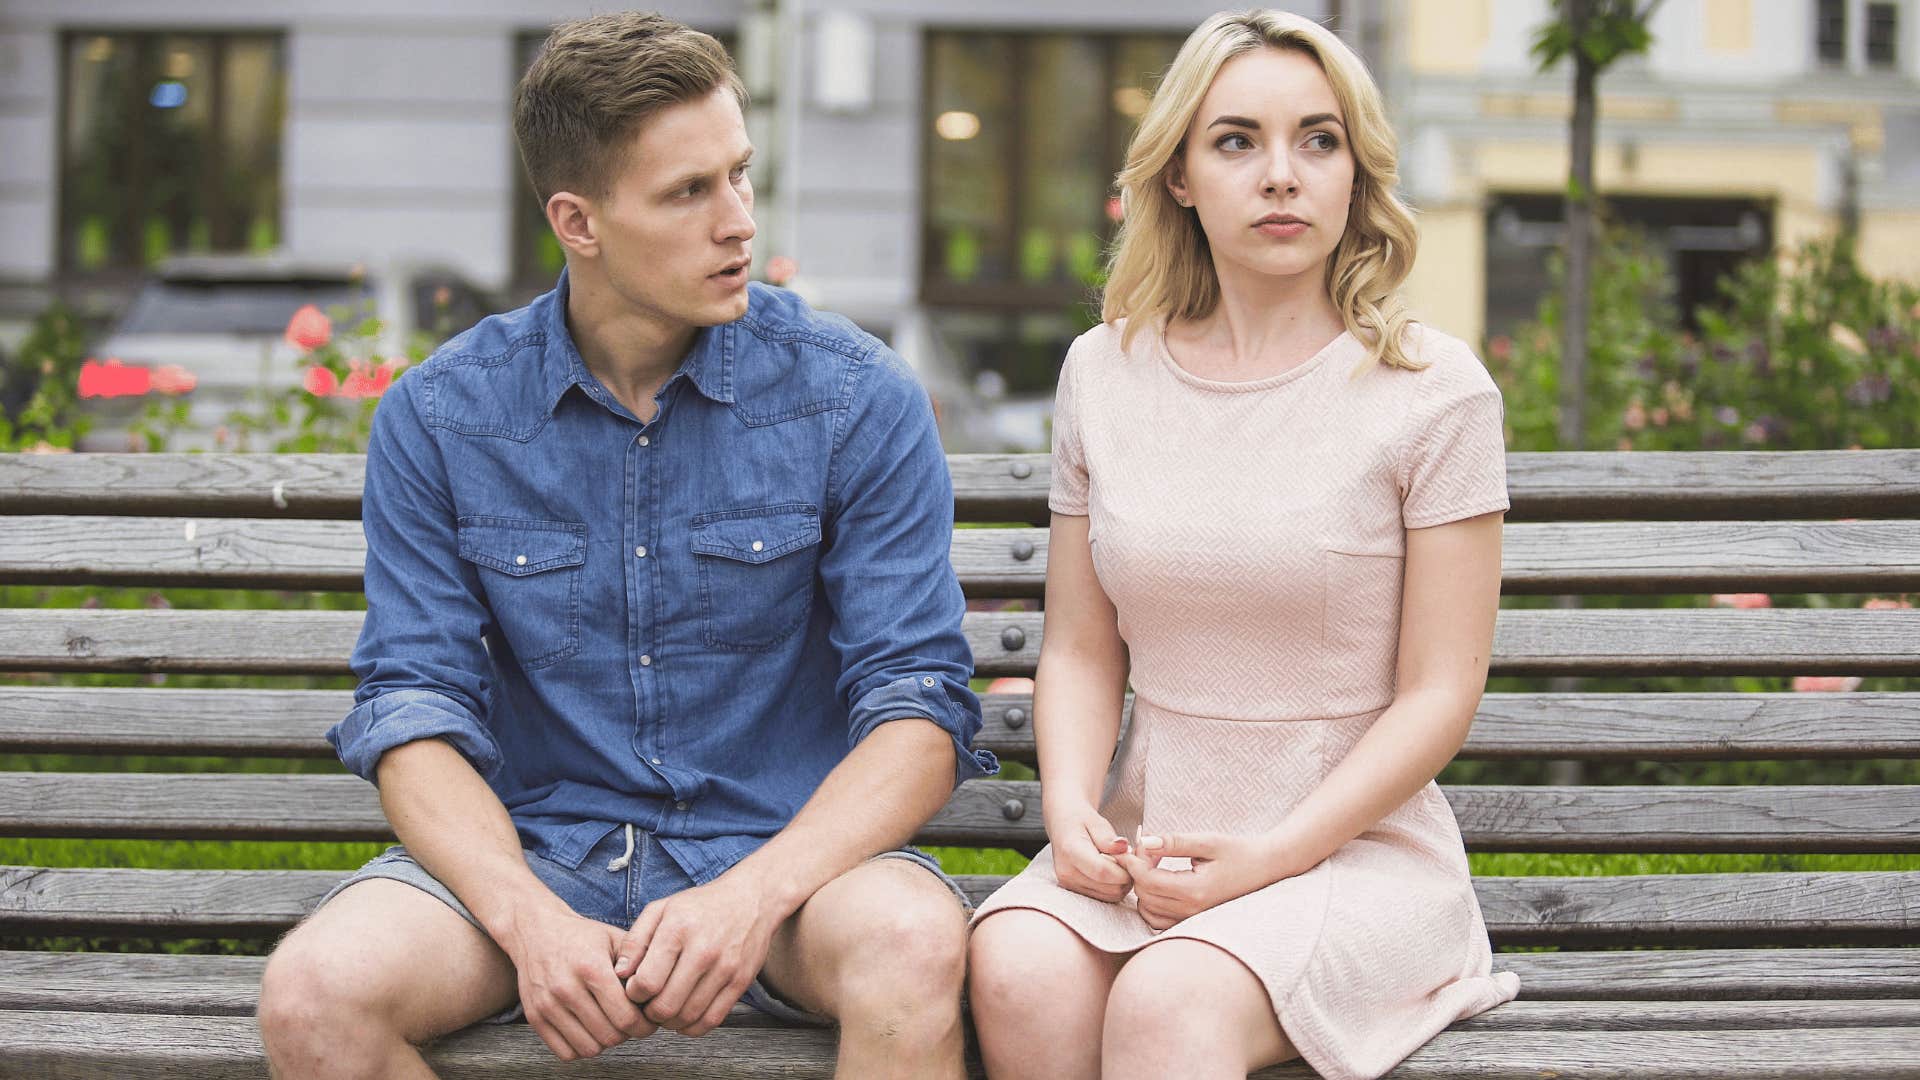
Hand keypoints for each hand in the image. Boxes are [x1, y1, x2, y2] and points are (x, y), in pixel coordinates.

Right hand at [501, 901, 656, 1060]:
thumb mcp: (614, 938)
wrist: (536, 930)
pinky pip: (565, 1052)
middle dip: (628, 1034)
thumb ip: (639, 962)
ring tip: (611, 1024)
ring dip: (605, 1042)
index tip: (649, 1020)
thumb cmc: (581, 936)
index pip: (626, 1017)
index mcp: (591, 968)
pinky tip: (590, 1029)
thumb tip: (661, 991)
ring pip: (589, 1048)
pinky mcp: (534, 1017)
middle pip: (610, 1036)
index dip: (645, 1025)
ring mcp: (547, 1005)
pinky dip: (582, 1047)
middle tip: (633, 1023)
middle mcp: (566, 988)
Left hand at [614, 873, 781, 1036]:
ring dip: (670, 1022)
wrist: (752, 899)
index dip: (633, 994)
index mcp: (678, 929)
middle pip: (665, 1006)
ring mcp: (725, 968)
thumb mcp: (662, 909)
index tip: (635, 989)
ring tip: (666, 1009)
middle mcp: (704, 950)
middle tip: (648, 1005)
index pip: (646, 982)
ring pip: (688, 1017)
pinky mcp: (741, 982)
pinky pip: (712, 1020)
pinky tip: (685, 1014)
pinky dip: (693, 1027)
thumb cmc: (701, 905)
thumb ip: (636, 940)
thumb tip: (619, 973)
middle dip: (649, 1013)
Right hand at [1043, 802, 1133, 902]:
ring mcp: (1069, 884)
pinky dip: (1113, 887)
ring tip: (1118, 864)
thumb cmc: (1079, 820)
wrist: (1062, 825)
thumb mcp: (1096, 821)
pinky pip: (1104, 897)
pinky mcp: (1074, 890)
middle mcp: (1067, 872)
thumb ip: (1108, 837)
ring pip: (1110, 896)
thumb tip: (1123, 847)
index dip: (1124, 870)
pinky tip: (1111, 871)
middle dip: (1126, 875)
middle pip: (1109, 888)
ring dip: (1121, 883)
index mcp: (1071, 851)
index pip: (1103, 871)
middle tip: (1126, 859)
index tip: (1132, 858)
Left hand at [1117, 831, 1283, 931]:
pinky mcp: (1192, 921)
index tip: (1135, 844)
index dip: (1134, 862)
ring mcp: (1192, 920)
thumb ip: (1174, 842)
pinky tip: (1162, 881)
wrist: (1265, 868)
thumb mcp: (1208, 841)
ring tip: (1155, 864)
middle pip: (1144, 895)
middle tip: (1148, 849)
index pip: (1148, 881)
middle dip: (1138, 871)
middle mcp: (1192, 911)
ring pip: (1147, 911)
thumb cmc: (1238, 851)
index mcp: (1195, 891)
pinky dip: (1152, 902)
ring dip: (1144, 887)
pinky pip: (1159, 920)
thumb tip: (1144, 841)